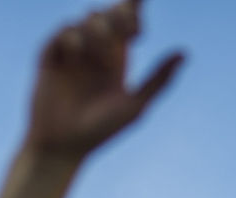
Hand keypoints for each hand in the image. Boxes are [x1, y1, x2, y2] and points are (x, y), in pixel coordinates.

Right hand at [26, 0, 183, 160]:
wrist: (63, 146)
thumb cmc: (100, 132)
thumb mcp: (135, 106)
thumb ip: (158, 80)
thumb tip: (184, 53)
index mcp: (116, 57)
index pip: (127, 19)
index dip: (134, 11)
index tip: (138, 33)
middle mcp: (95, 50)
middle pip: (109, 11)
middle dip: (119, 17)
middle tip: (127, 36)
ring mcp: (73, 52)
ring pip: (89, 17)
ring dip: (99, 31)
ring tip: (100, 60)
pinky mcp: (50, 56)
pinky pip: (64, 31)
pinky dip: (75, 38)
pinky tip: (78, 56)